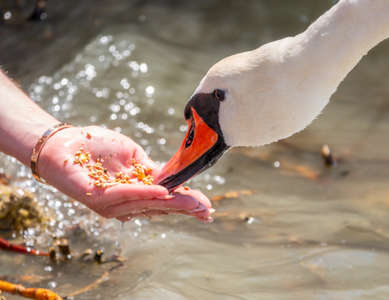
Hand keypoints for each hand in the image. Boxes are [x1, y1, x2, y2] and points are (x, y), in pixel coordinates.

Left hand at [36, 126, 212, 221]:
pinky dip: (144, 194)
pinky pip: (124, 196)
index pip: (166, 201)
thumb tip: (173, 178)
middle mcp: (126, 203)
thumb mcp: (132, 156)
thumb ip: (150, 169)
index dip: (186, 203)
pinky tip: (162, 193)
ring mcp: (112, 203)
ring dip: (171, 204)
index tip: (207, 207)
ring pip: (146, 204)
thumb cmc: (97, 148)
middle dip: (184, 208)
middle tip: (206, 209)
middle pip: (160, 207)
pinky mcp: (97, 197)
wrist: (64, 143)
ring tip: (192, 203)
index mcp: (137, 192)